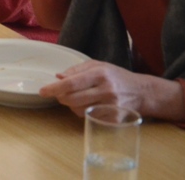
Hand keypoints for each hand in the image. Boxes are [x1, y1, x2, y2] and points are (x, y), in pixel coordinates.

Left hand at [38, 60, 184, 121]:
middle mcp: (106, 90)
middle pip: (72, 99)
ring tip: (79, 97)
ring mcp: (111, 106)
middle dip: (61, 97)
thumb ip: (76, 70)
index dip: (54, 88)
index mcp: (100, 74)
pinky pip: (89, 118)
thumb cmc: (116, 76)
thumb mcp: (98, 65)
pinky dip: (84, 112)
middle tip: (60, 94)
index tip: (42, 91)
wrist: (143, 92)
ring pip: (78, 110)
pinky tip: (90, 105)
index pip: (71, 83)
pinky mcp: (114, 118)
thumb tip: (58, 77)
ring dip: (72, 105)